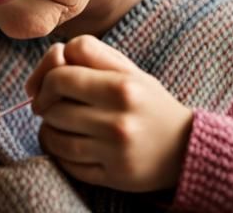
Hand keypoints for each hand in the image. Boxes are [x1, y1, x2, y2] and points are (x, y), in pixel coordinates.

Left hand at [26, 35, 191, 192]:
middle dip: (46, 104)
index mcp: (122, 86)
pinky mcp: (114, 177)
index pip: (59, 76)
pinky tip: (67, 145)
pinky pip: (66, 163)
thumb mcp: (126, 69)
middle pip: (52, 108)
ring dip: (49, 129)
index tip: (52, 84)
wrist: (186, 147)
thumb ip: (87, 54)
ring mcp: (116, 151)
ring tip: (59, 124)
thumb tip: (45, 65)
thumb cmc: (146, 101)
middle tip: (54, 105)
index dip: (46, 77)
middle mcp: (119, 120)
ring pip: (54, 137)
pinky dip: (58, 153)